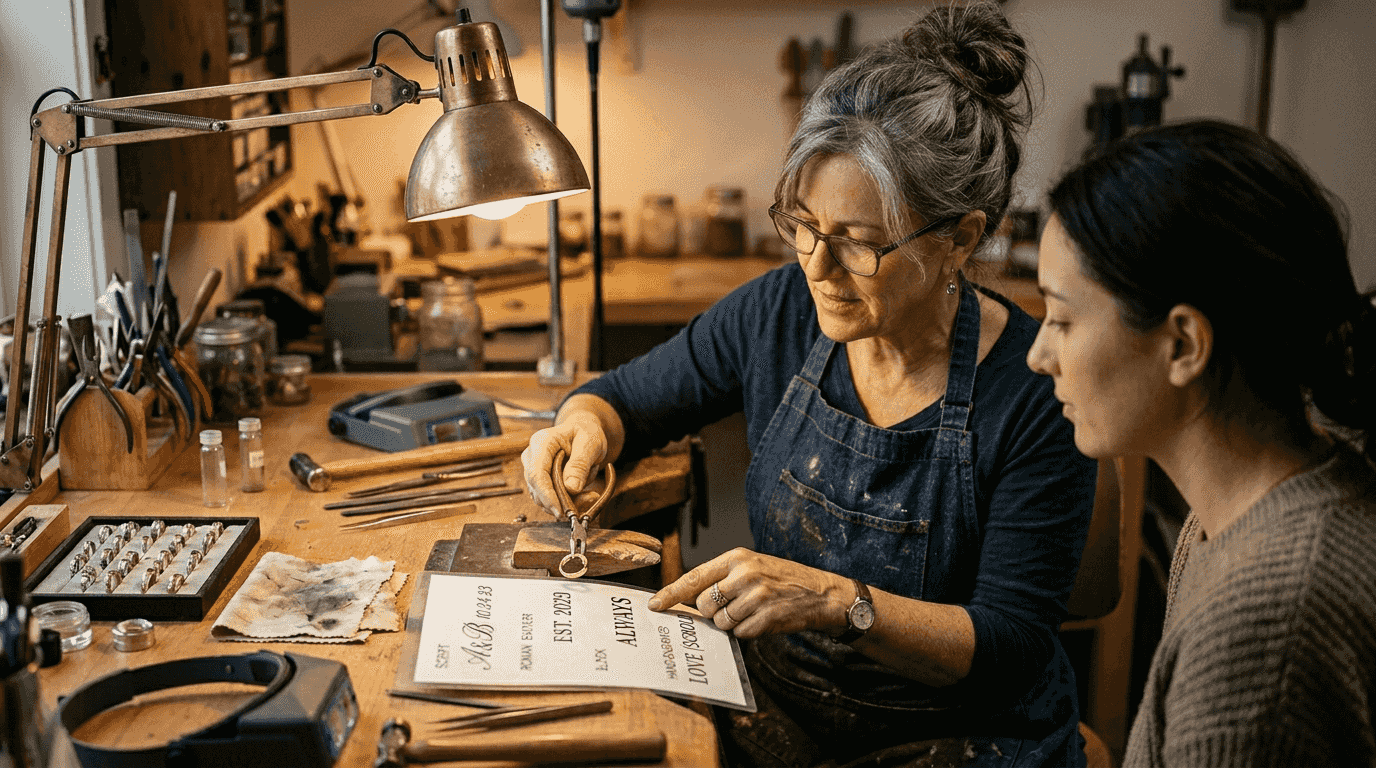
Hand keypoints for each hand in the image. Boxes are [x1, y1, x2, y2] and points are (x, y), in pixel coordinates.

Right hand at [521, 411, 608, 519]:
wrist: (583, 432)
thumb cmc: (586, 433)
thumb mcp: (590, 443)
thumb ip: (580, 464)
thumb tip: (571, 487)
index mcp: (541, 442)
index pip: (536, 473)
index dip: (546, 495)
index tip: (560, 510)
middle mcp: (532, 456)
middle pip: (538, 489)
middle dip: (560, 502)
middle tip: (587, 501)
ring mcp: (534, 470)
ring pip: (544, 497)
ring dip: (566, 503)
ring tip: (590, 496)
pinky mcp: (540, 482)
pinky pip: (551, 499)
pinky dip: (567, 502)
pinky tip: (583, 496)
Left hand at [647, 548, 851, 638]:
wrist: (820, 592)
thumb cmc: (781, 579)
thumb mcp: (751, 566)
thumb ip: (721, 579)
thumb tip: (687, 599)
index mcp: (736, 558)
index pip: (694, 576)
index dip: (671, 593)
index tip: (654, 604)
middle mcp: (744, 574)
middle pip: (704, 604)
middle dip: (712, 612)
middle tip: (734, 606)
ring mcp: (756, 596)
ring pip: (720, 621)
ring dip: (731, 623)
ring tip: (752, 611)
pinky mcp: (766, 617)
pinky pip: (740, 633)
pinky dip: (748, 631)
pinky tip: (763, 619)